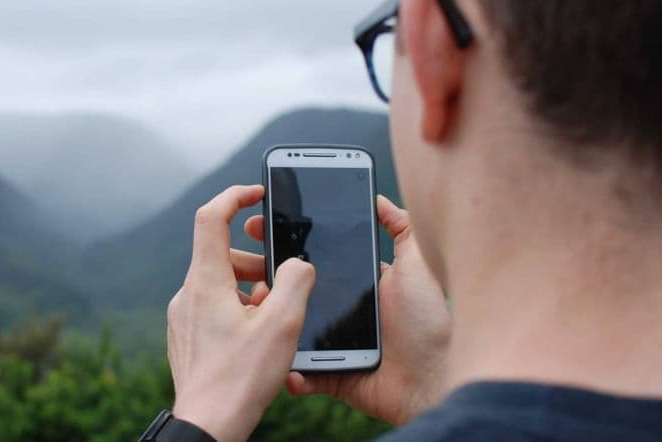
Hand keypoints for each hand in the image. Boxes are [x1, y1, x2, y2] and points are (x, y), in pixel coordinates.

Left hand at [167, 185, 315, 441]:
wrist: (208, 424)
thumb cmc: (241, 378)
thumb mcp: (282, 326)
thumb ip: (295, 282)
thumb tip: (298, 264)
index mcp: (205, 282)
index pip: (210, 217)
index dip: (235, 196)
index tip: (257, 194)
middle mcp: (187, 294)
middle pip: (222, 254)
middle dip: (256, 260)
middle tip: (282, 282)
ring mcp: (182, 316)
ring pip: (219, 283)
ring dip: (249, 288)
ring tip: (273, 317)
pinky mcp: (186, 336)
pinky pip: (212, 307)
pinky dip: (237, 308)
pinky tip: (256, 336)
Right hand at [243, 195, 450, 424]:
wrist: (435, 378)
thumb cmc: (429, 321)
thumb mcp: (418, 265)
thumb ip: (402, 229)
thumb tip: (379, 199)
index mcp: (357, 286)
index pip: (315, 262)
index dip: (287, 247)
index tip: (259, 229)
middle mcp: (342, 313)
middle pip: (296, 295)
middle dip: (267, 282)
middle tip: (244, 269)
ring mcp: (334, 346)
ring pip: (291, 332)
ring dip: (271, 323)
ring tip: (258, 310)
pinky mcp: (332, 376)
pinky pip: (302, 374)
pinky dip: (291, 371)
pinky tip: (279, 359)